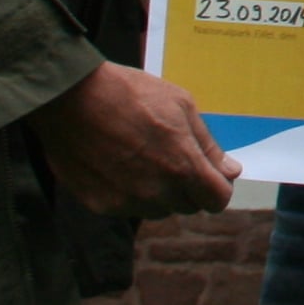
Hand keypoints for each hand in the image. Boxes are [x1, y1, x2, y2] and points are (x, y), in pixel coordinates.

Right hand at [26, 63, 237, 215]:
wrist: (72, 98)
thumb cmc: (132, 94)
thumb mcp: (181, 106)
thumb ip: (208, 145)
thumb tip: (231, 172)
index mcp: (183, 166)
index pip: (217, 200)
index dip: (218, 186)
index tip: (210, 174)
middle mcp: (158, 192)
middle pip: (188, 206)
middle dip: (189, 187)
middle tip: (171, 157)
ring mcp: (127, 202)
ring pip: (159, 210)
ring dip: (160, 193)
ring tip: (143, 157)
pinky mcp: (101, 205)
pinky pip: (129, 208)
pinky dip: (131, 194)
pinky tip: (119, 165)